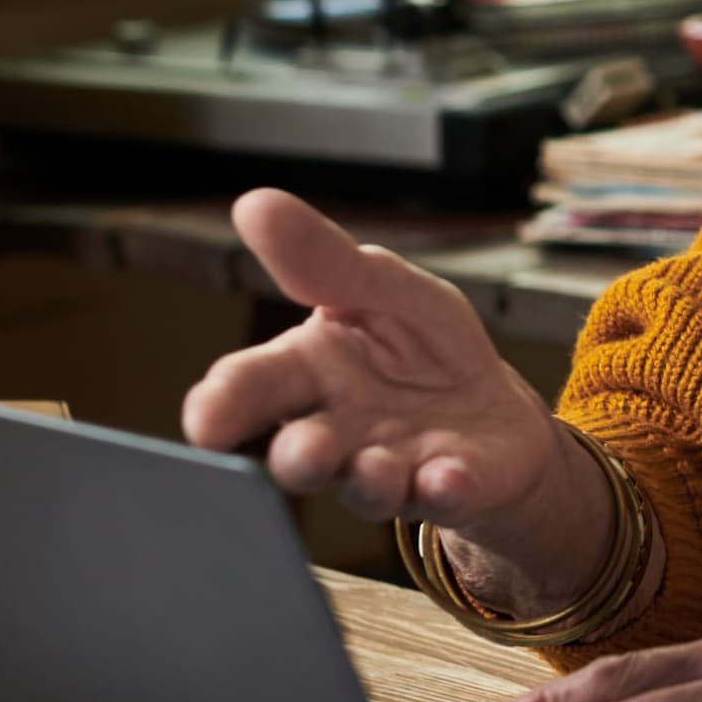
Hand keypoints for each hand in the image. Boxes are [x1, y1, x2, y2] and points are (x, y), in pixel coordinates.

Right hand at [181, 189, 570, 538]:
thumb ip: (324, 261)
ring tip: (380, 464)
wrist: (496, 408)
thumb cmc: (420, 345)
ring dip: (369, 479)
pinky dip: (443, 488)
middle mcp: (338, 433)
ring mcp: (391, 470)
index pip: (250, 389)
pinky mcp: (449, 489)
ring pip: (364, 487)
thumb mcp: (382, 287)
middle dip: (296, 457)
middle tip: (302, 454)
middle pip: (298, 453)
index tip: (205, 422)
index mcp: (308, 373)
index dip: (223, 405)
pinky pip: (442, 496)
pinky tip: (446, 475)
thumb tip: (253, 204)